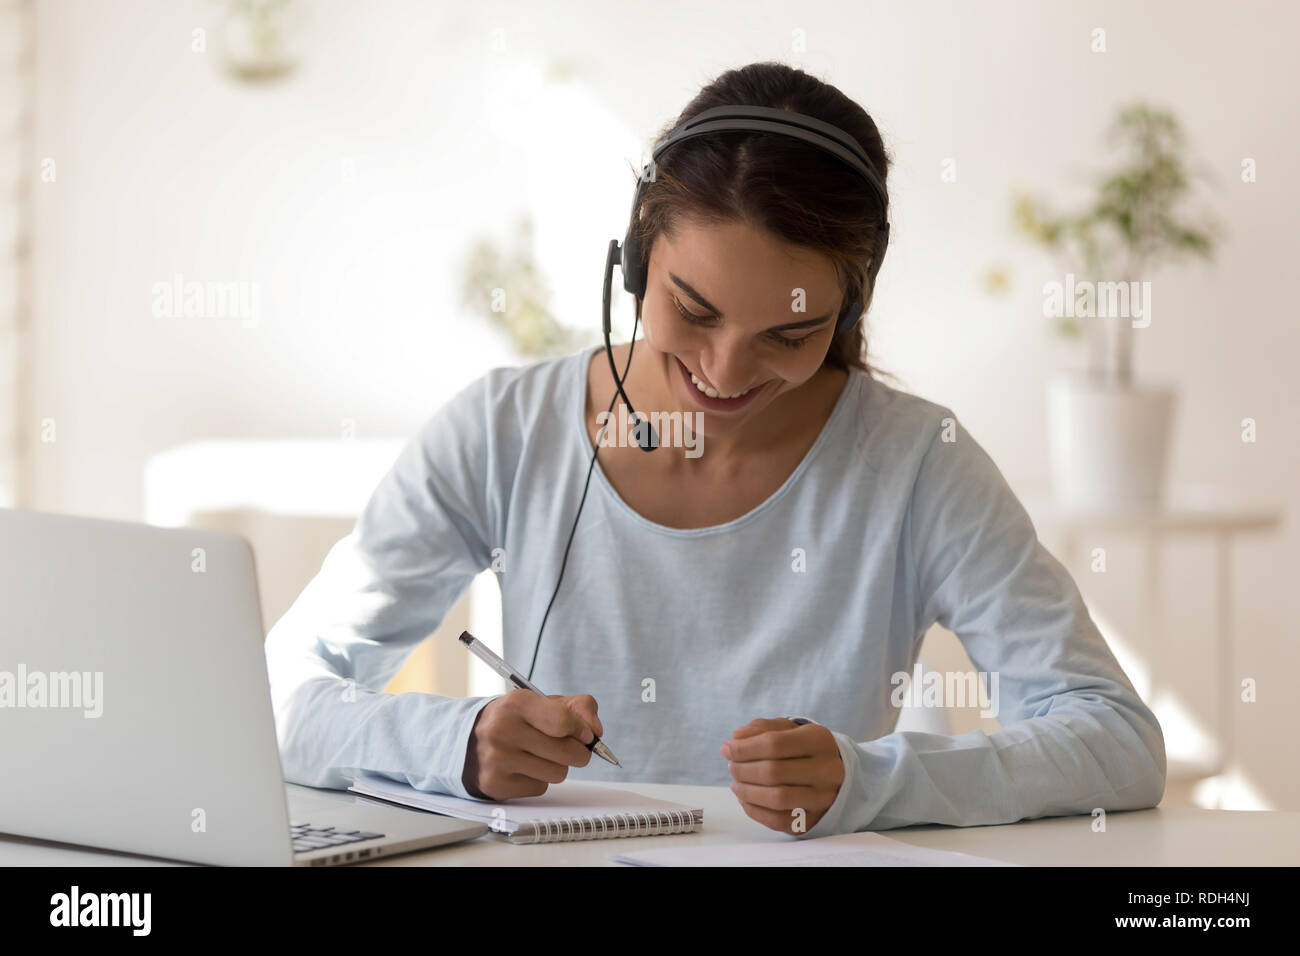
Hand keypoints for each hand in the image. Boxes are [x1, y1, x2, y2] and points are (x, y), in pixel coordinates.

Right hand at [462, 691, 602, 800]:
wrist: (469, 740)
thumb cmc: (515, 720)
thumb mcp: (543, 702)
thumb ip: (578, 708)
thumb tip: (596, 732)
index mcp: (517, 704)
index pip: (564, 721)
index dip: (582, 730)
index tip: (585, 734)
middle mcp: (503, 730)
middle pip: (568, 753)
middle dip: (577, 752)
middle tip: (569, 747)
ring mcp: (497, 759)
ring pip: (558, 774)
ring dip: (557, 766)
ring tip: (540, 755)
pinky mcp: (496, 785)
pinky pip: (540, 788)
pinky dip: (538, 779)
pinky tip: (523, 767)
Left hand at [722, 718, 843, 833]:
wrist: (833, 774)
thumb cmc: (802, 748)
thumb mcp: (787, 729)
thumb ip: (761, 729)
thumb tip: (736, 738)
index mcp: (819, 741)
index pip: (774, 744)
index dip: (744, 748)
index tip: (727, 748)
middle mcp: (827, 770)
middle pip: (773, 772)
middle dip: (743, 770)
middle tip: (731, 766)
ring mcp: (823, 798)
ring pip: (777, 798)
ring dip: (747, 791)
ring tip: (735, 783)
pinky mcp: (813, 820)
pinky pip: (777, 820)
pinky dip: (754, 810)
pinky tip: (745, 799)